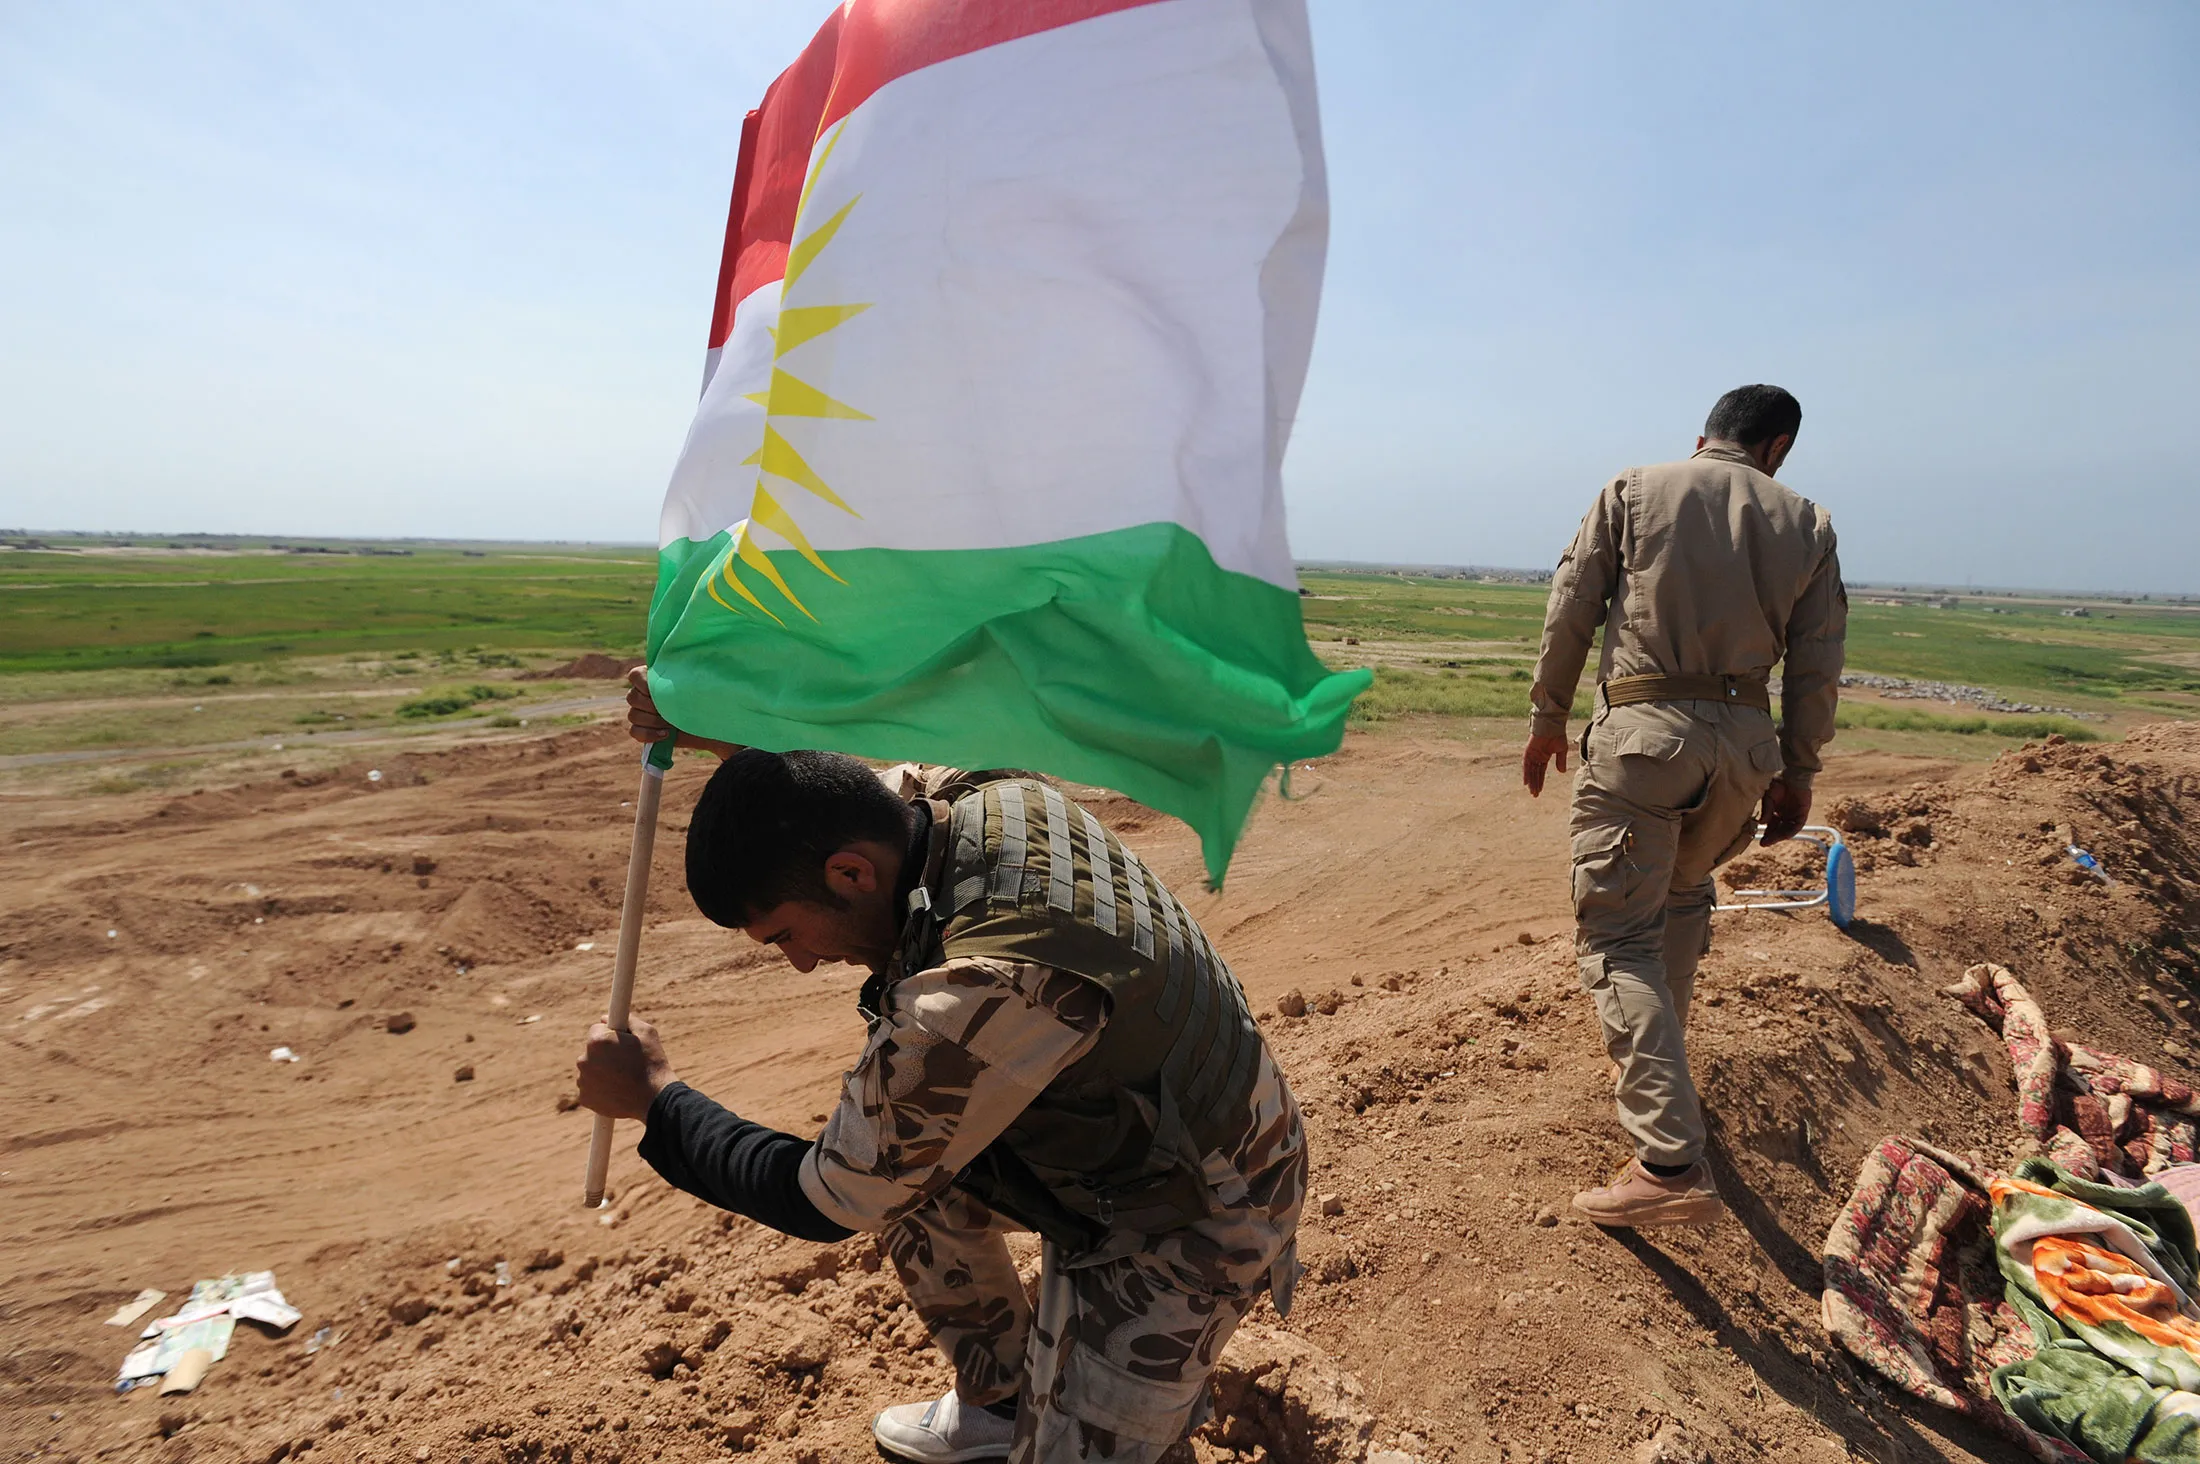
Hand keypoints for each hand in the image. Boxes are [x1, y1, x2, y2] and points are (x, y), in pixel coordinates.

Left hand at [575, 1014, 677, 1119]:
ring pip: (590, 1069)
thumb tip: (606, 1018)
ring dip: (601, 1070)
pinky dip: (600, 1088)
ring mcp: (583, 1080)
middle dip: (604, 1053)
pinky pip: (590, 1087)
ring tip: (623, 1078)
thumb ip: (627, 1020)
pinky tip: (616, 1089)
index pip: (596, 1030)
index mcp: (597, 1041)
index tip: (622, 1044)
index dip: (612, 1035)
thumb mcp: (647, 1033)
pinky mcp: (584, 1098)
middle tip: (624, 1062)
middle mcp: (584, 1060)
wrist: (655, 1099)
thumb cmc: (652, 1063)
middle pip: (591, 1051)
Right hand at [626, 667, 740, 757]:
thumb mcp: (697, 683)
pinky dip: (648, 734)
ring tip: (673, 724)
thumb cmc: (706, 699)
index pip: (634, 676)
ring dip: (653, 721)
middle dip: (652, 706)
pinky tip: (666, 734)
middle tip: (672, 710)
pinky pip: (635, 732)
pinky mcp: (645, 730)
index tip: (662, 690)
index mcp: (653, 678)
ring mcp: (643, 713)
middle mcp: (644, 694)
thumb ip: (683, 673)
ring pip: (633, 715)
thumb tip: (683, 659)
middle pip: (632, 698)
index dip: (644, 684)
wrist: (711, 724)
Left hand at [1522, 734, 1569, 796]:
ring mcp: (1532, 755)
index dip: (1540, 781)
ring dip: (1531, 781)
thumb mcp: (1562, 750)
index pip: (1540, 772)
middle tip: (1535, 795)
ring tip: (1532, 791)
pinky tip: (1526, 782)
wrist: (1552, 726)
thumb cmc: (1558, 736)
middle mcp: (1537, 757)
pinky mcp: (1528, 752)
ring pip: (1530, 771)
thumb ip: (1561, 761)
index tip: (1539, 791)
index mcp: (1544, 757)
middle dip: (1535, 784)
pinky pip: (1526, 765)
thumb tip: (1562, 772)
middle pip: (1534, 774)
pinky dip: (1526, 773)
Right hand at [1758, 778, 1810, 845]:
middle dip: (1772, 837)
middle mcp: (1786, 814)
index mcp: (1777, 811)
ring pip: (1788, 829)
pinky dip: (1790, 831)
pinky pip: (1797, 825)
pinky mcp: (1803, 813)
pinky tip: (1783, 835)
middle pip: (1780, 829)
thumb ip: (1766, 810)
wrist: (1792, 775)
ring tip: (1771, 840)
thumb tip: (1761, 823)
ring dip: (1780, 836)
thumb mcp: (1768, 798)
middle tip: (1764, 843)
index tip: (1760, 841)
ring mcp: (1795, 814)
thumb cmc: (1778, 783)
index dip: (1767, 833)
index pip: (1772, 825)